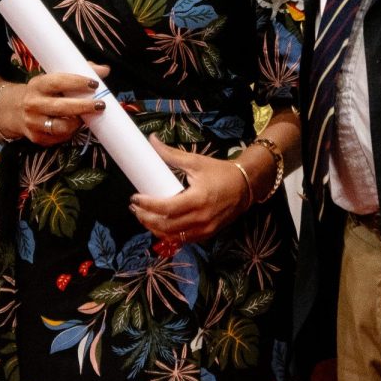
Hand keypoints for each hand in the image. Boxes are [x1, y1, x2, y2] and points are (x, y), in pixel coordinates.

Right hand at [3, 65, 107, 145]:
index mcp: (37, 85)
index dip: (77, 82)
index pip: (58, 82)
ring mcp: (33, 123)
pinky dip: (71, 132)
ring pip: (61, 126)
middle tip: (101, 105)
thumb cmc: (44, 92)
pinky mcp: (37, 138)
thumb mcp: (54, 79)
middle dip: (83, 106)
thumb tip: (104, 70)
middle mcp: (33, 104)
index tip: (94, 83)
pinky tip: (76, 125)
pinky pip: (60, 138)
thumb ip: (79, 72)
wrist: (16, 111)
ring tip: (88, 117)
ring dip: (78, 123)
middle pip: (61, 107)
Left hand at [129, 137, 252, 242]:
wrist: (246, 186)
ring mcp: (205, 229)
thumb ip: (171, 154)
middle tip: (134, 209)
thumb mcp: (196, 161)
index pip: (166, 208)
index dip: (147, 205)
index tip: (135, 198)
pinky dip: (169, 235)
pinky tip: (160, 226)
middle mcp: (201, 218)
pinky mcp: (208, 234)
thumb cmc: (220, 172)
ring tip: (143, 217)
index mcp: (198, 199)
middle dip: (146, 219)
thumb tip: (152, 140)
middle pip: (166, 226)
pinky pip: (183, 240)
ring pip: (173, 237)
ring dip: (155, 229)